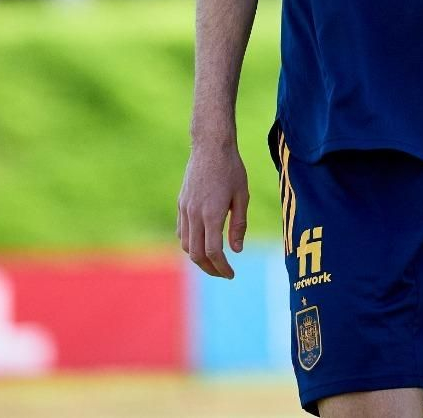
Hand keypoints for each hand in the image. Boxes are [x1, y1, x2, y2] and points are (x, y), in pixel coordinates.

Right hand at [176, 139, 249, 278]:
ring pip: (186, 245)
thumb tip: (237, 250)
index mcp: (212, 214)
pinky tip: (201, 244)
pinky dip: (190, 244)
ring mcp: (185, 210)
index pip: (213, 251)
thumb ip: (239, 225)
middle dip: (210, 268)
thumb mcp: (242, 196)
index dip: (222, 267)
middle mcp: (195, 214)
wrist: (210, 147)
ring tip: (214, 262)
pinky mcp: (181, 204)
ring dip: (198, 258)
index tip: (231, 274)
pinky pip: (182, 232)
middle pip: (197, 254)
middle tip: (223, 273)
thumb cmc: (231, 169)